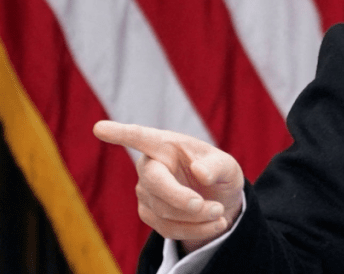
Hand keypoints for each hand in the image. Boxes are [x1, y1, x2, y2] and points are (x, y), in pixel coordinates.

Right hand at [93, 121, 244, 253]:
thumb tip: (200, 172)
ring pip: (164, 210)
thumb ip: (218, 166)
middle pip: (154, 182)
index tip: (100, 128)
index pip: (141, 137)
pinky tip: (215, 224)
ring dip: (197, 218)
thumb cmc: (218, 173)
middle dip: (181, 199)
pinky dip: (195, 230)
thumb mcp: (228, 166)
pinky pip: (168, 227)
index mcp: (166, 144)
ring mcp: (145, 191)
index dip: (121, 134)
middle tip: (213, 208)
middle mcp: (150, 165)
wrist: (218, 199)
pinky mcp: (148, 213)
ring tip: (220, 214)